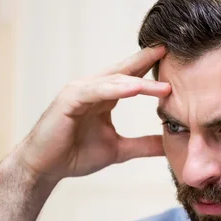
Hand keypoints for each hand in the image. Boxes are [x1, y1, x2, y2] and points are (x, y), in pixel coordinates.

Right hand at [13, 47, 169, 182]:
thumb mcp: (119, 150)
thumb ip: (144, 145)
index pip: (132, 77)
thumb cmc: (76, 155)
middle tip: (170, 51)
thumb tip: (169, 145)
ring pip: (114, 82)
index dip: (150, 68)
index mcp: (105, 97)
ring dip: (140, 82)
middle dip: (147, 61)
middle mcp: (93, 89)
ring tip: (164, 86)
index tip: (175, 61)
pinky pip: (95, 91)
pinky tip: (134, 89)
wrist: (45, 169)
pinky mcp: (68, 100)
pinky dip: (115, 89)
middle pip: (125, 71)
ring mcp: (79, 92)